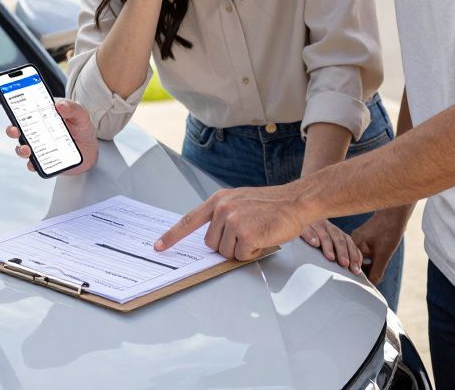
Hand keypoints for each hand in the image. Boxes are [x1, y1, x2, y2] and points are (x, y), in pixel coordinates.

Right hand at [6, 99, 98, 175]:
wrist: (90, 150)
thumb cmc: (82, 128)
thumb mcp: (81, 115)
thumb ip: (72, 108)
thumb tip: (59, 105)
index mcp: (43, 116)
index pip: (26, 110)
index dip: (16, 108)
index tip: (13, 108)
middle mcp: (37, 131)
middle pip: (19, 130)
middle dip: (13, 130)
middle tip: (15, 130)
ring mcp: (39, 147)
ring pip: (23, 148)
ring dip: (21, 149)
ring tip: (26, 149)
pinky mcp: (43, 161)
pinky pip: (34, 164)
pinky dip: (33, 164)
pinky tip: (35, 163)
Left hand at [154, 184, 309, 261]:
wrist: (295, 201)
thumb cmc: (271, 204)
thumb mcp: (240, 201)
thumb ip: (223, 215)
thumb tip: (212, 239)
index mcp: (218, 200)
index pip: (189, 220)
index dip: (172, 236)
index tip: (159, 246)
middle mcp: (222, 209)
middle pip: (211, 244)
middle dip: (228, 245)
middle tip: (248, 232)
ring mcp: (233, 221)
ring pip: (225, 252)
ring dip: (241, 249)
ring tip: (257, 232)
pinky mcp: (245, 234)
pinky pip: (242, 255)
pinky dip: (253, 251)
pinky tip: (263, 237)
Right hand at [300, 219, 363, 275]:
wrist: (290, 220)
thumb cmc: (309, 238)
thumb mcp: (324, 244)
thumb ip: (335, 253)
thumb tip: (352, 269)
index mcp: (333, 231)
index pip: (347, 241)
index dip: (353, 254)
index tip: (356, 268)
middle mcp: (326, 226)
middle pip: (338, 238)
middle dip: (344, 252)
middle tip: (345, 264)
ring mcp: (314, 223)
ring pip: (324, 233)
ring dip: (329, 246)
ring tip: (331, 258)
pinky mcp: (300, 223)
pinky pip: (306, 228)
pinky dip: (311, 235)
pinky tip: (314, 243)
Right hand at [350, 207, 408, 283]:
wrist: (395, 214)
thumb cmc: (389, 232)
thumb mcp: (383, 255)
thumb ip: (376, 271)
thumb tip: (372, 286)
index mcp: (352, 245)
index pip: (350, 266)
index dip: (357, 278)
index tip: (363, 286)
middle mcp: (351, 242)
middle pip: (353, 263)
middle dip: (361, 273)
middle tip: (370, 283)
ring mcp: (357, 240)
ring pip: (358, 259)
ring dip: (366, 267)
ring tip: (374, 275)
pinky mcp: (363, 239)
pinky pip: (362, 254)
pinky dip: (368, 261)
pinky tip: (376, 265)